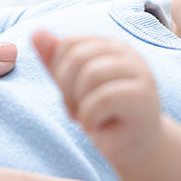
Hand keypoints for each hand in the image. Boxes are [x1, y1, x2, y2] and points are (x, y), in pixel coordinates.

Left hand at [33, 29, 163, 163]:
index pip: (68, 44)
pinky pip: (103, 98)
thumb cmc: (103, 116)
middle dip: (65, 89)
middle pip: (77, 57)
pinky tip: (95, 127)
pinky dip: (89, 117)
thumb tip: (36, 33)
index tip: (68, 96)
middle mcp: (126, 53)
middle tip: (74, 112)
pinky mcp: (144, 96)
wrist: (133, 147)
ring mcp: (139, 72)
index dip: (58, 73)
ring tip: (86, 119)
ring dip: (78, 104)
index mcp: (108, 46)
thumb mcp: (72, 87)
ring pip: (91, 74)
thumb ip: (55, 61)